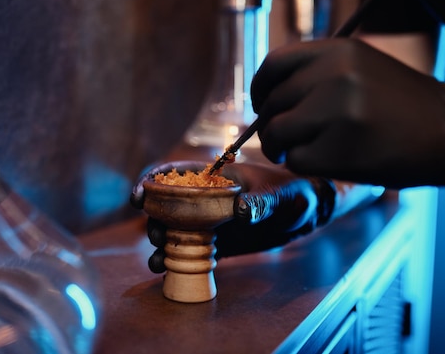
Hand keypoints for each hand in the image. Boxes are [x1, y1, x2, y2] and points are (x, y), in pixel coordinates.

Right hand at [130, 160, 336, 272]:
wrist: (306, 214)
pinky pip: (187, 253)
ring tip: (157, 260)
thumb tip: (241, 210)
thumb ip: (262, 201)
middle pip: (164, 205)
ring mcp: (207, 223)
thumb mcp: (280, 194)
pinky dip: (172, 261)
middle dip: (152, 219)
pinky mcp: (215, 245)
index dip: (150, 182)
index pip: (172, 174)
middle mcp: (203, 199)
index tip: (138, 197)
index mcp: (211, 176)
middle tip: (156, 235)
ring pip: (171, 230)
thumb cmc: (293, 192)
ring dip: (159, 243)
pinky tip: (163, 270)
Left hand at [250, 38, 444, 187]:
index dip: (260, 88)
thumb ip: (316, 73)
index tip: (262, 105)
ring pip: (276, 132)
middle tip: (285, 138)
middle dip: (271, 124)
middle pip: (272, 103)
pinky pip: (295, 160)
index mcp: (337, 50)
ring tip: (299, 151)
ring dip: (280, 147)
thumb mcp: (360, 67)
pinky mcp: (338, 149)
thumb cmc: (400, 104)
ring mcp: (335, 112)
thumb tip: (268, 97)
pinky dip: (303, 165)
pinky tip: (326, 162)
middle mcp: (333, 75)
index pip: (274, 63)